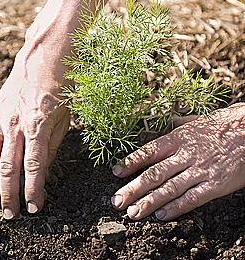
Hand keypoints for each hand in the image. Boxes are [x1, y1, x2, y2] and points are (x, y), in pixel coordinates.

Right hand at [0, 17, 70, 219]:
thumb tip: (42, 172)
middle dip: (10, 194)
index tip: (34, 208)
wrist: (42, 60)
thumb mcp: (64, 118)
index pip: (34, 167)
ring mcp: (1, 119)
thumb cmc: (59, 88)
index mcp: (38, 125)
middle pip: (9, 167)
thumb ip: (52, 146)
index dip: (33, 191)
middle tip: (11, 214)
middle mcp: (16, 125)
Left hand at [111, 103, 244, 220]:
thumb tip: (163, 123)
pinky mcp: (214, 185)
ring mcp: (199, 171)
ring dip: (149, 203)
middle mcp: (185, 155)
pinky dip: (176, 208)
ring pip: (169, 189)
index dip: (130, 162)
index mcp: (178, 138)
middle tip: (117, 201)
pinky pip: (192, 199)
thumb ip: (176, 124)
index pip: (148, 151)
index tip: (116, 172)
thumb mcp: (195, 120)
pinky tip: (161, 216)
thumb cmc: (221, 125)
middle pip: (154, 174)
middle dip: (133, 189)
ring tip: (133, 213)